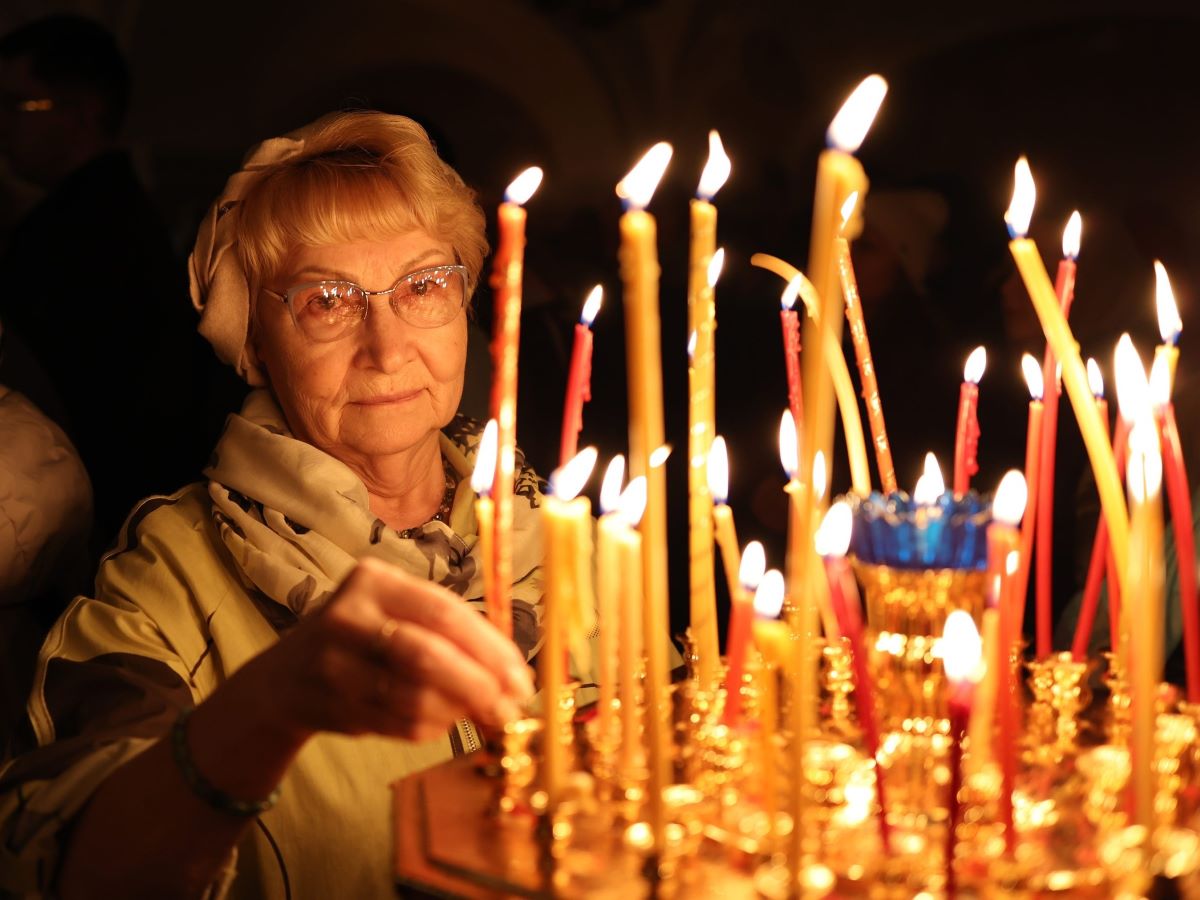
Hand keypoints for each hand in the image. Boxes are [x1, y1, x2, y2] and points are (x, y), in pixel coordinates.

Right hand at [241, 557, 534, 743]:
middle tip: (509, 709)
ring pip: (413, 696)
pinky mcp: (330, 704)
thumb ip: (452, 637)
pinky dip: (430, 728)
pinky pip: (397, 723)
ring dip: (456, 712)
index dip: (489, 648)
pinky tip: (439, 722)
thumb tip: (513, 681)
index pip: (444, 611)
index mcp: (375, 581)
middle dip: (478, 686)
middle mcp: (348, 616)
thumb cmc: (366, 640)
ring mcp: (333, 662)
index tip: (520, 679)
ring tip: (474, 714)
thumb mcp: (399, 616)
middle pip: (427, 654)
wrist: (285, 678)